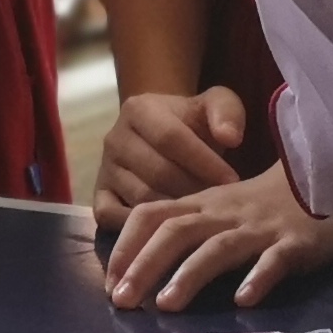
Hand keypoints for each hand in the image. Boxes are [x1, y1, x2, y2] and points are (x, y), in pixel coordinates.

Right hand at [91, 84, 248, 226]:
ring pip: (140, 197)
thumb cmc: (193, 121)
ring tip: (202, 215)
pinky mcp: (100, 195)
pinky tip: (170, 227)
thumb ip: (227, 112)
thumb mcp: (214, 105)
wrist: (164, 132)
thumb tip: (230, 138)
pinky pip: (112, 217)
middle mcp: (114, 138)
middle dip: (193, 190)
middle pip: (156, 172)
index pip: (170, 137)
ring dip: (175, 210)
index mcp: (138, 109)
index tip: (232, 181)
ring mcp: (105, 169)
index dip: (204, 161)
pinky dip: (140, 227)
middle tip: (220, 203)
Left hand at [104, 166, 332, 311]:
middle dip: (144, 265)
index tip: (109, 283)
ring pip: (219, 248)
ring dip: (190, 275)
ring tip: (166, 305)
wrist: (327, 177)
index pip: (153, 216)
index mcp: (202, 206)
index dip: (127, 247)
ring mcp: (260, 228)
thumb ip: (187, 232)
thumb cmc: (264, 206)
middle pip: (176, 232)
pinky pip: (275, 259)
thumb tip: (137, 271)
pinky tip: (243, 299)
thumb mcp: (219, 212)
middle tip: (122, 302)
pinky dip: (258, 278)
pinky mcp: (296, 243)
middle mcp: (225, 214)